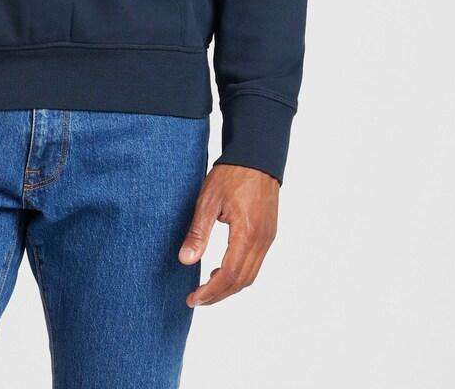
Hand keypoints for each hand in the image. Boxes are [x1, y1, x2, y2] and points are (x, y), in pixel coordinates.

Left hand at [177, 163, 278, 305]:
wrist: (257, 155)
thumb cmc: (232, 174)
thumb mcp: (208, 200)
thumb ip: (198, 232)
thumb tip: (185, 260)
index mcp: (247, 233)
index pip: (229, 275)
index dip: (210, 292)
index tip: (193, 299)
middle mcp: (262, 240)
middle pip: (242, 281)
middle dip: (219, 294)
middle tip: (197, 299)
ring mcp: (268, 237)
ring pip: (251, 275)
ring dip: (229, 286)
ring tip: (207, 288)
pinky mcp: (269, 233)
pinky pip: (255, 263)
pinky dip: (239, 274)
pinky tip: (223, 270)